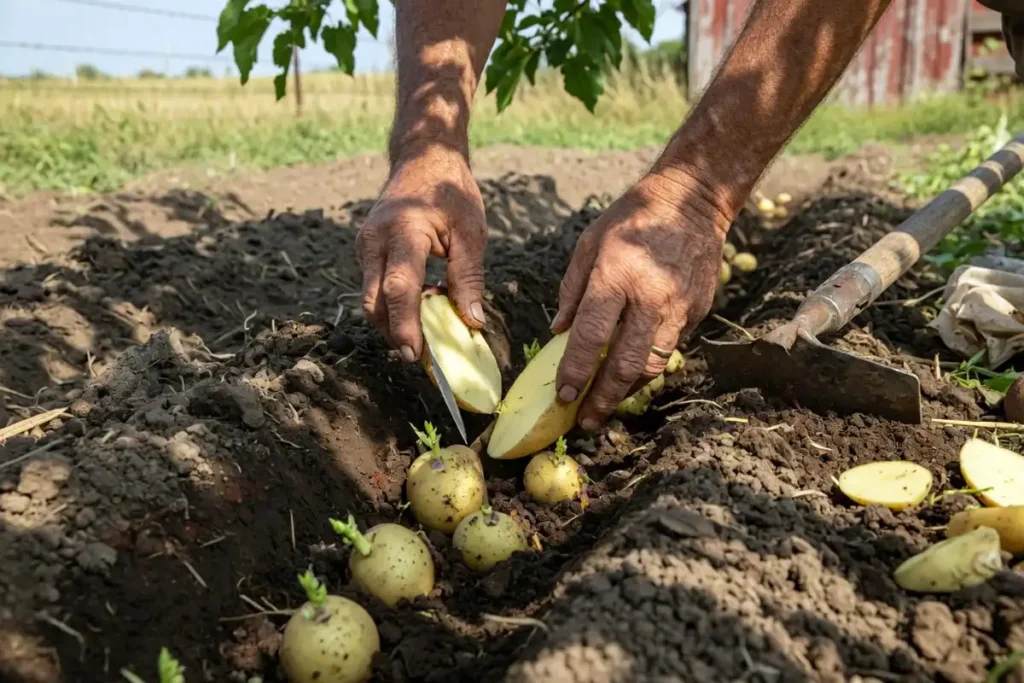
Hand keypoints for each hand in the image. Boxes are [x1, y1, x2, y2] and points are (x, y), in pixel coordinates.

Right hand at [357, 145, 486, 361]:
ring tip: (426, 335)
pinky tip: (420, 310)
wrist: (423, 158)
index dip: (406, 325)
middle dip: (395, 333)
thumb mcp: (471, 233)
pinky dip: (393, 306)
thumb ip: (469, 278)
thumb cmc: (451, 192)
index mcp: (403, 230)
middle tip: (423, 357)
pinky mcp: (366, 252)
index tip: (417, 354)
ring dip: (394, 323)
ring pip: (370, 299)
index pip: (399, 287)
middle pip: (375, 302)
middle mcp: (374, 239)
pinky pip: (374, 288)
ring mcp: (365, 246)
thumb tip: (472, 323)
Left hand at [551, 170, 733, 429]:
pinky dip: (648, 366)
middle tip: (586, 422)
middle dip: (603, 399)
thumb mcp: (590, 244)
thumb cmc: (632, 219)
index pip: (591, 337)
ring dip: (627, 391)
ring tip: (607, 405)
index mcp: (616, 276)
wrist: (693, 201)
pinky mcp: (696, 312)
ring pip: (653, 365)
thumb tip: (558, 333)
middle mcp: (649, 297)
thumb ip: (572, 290)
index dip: (575, 372)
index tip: (563, 397)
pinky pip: (669, 349)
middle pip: (625, 364)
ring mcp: (677, 307)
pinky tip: (631, 374)